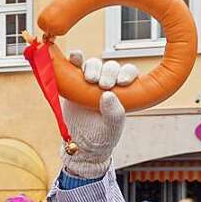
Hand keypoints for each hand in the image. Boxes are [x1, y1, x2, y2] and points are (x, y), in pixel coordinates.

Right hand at [60, 51, 137, 179]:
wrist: (81, 142)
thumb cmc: (102, 135)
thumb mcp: (112, 127)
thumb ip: (114, 113)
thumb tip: (108, 95)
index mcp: (123, 89)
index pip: (128, 72)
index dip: (127, 73)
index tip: (122, 83)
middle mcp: (107, 81)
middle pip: (110, 67)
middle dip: (108, 73)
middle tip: (104, 85)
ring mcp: (89, 80)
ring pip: (93, 64)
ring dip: (92, 67)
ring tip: (89, 79)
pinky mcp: (73, 80)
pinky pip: (74, 66)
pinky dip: (74, 59)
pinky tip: (74, 58)